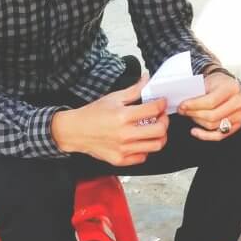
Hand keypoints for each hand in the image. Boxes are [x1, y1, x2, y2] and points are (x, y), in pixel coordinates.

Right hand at [52, 73, 168, 166]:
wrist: (75, 131)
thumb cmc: (92, 114)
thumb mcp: (113, 98)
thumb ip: (134, 90)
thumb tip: (146, 79)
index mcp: (123, 116)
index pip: (153, 109)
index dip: (162, 104)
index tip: (161, 103)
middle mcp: (124, 134)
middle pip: (160, 130)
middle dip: (164, 121)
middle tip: (161, 117)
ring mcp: (123, 149)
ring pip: (155, 145)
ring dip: (159, 136)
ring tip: (154, 129)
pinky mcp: (120, 160)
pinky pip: (143, 156)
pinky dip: (146, 148)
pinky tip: (141, 140)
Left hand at [178, 70, 240, 141]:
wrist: (226, 85)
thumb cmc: (216, 84)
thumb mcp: (207, 82)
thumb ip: (197, 94)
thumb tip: (183, 106)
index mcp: (231, 88)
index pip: (211, 101)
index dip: (194, 105)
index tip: (182, 106)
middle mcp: (239, 102)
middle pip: (212, 116)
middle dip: (194, 114)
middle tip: (183, 111)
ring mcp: (239, 115)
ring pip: (213, 125)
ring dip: (198, 122)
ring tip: (189, 115)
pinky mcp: (236, 125)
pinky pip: (219, 136)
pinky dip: (205, 135)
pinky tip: (195, 131)